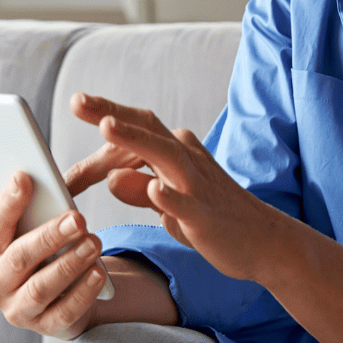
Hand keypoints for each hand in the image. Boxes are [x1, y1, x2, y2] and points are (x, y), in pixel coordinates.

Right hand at [0, 167, 105, 339]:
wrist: (56, 294)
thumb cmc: (36, 249)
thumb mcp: (21, 224)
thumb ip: (6, 200)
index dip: (8, 201)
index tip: (26, 177)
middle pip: (19, 258)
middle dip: (49, 237)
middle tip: (77, 218)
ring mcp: (18, 309)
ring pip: (41, 288)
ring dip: (69, 264)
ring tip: (94, 242)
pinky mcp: (45, 326)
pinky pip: (63, 313)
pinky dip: (82, 293)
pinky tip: (98, 273)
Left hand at [70, 93, 279, 282]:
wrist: (264, 241)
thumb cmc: (213, 218)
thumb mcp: (168, 203)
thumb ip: (139, 188)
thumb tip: (110, 177)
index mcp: (177, 151)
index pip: (137, 128)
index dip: (106, 117)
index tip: (78, 103)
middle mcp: (187, 159)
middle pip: (147, 129)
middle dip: (111, 113)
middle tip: (78, 101)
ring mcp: (197, 185)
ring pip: (164, 155)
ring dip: (135, 140)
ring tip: (106, 127)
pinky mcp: (206, 216)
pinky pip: (186, 204)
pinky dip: (169, 195)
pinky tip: (153, 189)